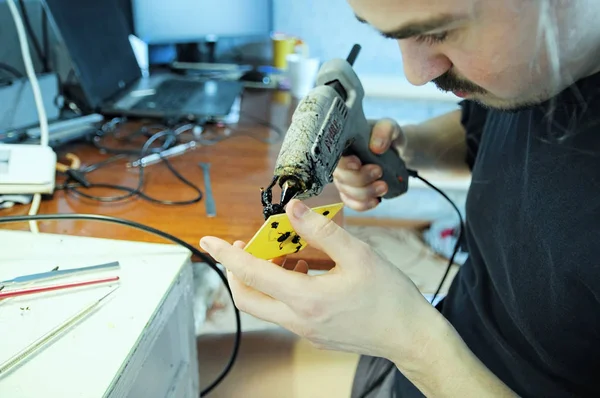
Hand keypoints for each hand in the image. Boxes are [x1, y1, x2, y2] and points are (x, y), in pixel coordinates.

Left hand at [199, 199, 437, 361]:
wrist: (409, 335)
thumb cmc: (389, 296)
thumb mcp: (358, 254)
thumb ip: (321, 230)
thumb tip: (292, 210)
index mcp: (306, 299)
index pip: (251, 275)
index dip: (226, 256)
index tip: (209, 242)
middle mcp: (299, 319)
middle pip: (247, 297)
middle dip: (239, 270)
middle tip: (250, 246)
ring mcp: (305, 330)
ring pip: (266, 304)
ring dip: (267, 277)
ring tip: (290, 252)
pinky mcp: (314, 334)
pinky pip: (286, 309)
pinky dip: (286, 286)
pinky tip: (310, 269)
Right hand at [333, 118, 405, 211]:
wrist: (393, 149)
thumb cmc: (386, 135)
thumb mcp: (389, 127)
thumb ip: (384, 131)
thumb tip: (376, 147)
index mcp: (341, 145)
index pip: (334, 156)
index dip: (343, 163)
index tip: (358, 163)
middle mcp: (339, 163)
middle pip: (341, 177)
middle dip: (360, 179)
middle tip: (379, 172)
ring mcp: (344, 179)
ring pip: (347, 192)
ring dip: (366, 193)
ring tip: (384, 187)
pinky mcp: (352, 191)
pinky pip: (351, 203)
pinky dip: (363, 205)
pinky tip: (377, 201)